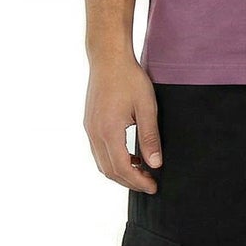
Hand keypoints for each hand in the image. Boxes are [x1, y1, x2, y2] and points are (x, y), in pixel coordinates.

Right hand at [85, 55, 162, 191]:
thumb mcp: (147, 107)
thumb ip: (150, 137)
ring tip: (142, 172)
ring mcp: (89, 129)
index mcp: (108, 131)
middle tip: (150, 183)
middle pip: (109, 171)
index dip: (138, 182)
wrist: (108, 58)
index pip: (122, 168)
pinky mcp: (90, 124)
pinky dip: (113, 160)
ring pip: (102, 163)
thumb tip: (155, 164)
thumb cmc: (129, 78)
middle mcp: (95, 133)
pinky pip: (99, 151)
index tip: (154, 187)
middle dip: (130, 181)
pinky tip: (130, 156)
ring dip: (121, 172)